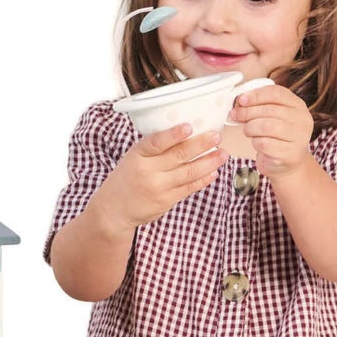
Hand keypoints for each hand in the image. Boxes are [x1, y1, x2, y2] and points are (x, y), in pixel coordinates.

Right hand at [88, 123, 227, 235]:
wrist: (114, 209)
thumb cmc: (126, 178)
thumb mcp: (133, 158)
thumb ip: (154, 148)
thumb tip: (186, 133)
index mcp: (137, 155)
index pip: (156, 142)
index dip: (173, 135)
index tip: (189, 126)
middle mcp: (148, 171)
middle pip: (179, 156)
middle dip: (201, 145)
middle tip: (216, 136)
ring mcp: (158, 188)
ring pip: (189, 172)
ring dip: (209, 162)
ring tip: (222, 154)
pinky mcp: (166, 201)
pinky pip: (189, 188)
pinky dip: (203, 179)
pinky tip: (213, 171)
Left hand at [229, 84, 312, 177]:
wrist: (288, 163)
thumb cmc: (277, 136)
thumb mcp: (273, 116)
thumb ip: (261, 106)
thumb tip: (240, 101)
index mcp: (298, 106)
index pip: (277, 93)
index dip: (256, 95)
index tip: (241, 100)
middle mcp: (302, 120)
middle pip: (269, 110)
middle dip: (247, 112)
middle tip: (235, 115)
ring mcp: (298, 138)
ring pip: (266, 126)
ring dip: (250, 128)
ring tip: (247, 130)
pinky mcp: (289, 154)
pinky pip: (264, 144)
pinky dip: (255, 142)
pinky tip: (257, 143)